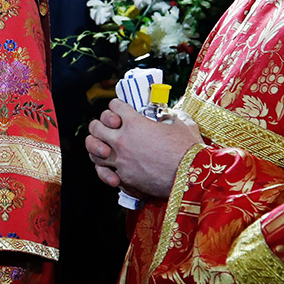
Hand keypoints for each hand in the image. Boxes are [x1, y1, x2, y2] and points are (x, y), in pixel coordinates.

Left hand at [85, 99, 202, 197]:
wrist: (190, 177)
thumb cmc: (188, 149)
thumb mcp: (182, 124)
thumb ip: (172, 115)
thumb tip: (170, 114)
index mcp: (134, 122)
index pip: (113, 106)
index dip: (117, 106)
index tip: (121, 110)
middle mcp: (122, 140)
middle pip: (96, 126)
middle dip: (100, 124)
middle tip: (109, 127)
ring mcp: (120, 160)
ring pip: (93, 149)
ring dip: (96, 145)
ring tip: (104, 146)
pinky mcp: (123, 178)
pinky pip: (102, 171)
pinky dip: (102, 169)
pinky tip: (109, 167)